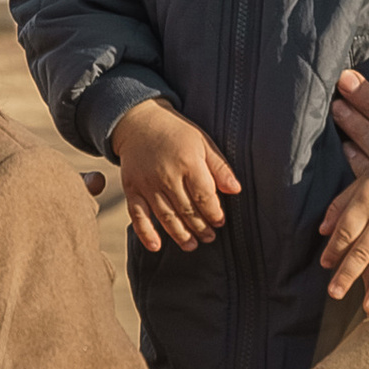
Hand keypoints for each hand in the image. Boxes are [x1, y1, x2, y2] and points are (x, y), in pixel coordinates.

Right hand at [111, 99, 241, 253]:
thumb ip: (220, 167)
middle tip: (209, 238)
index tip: (220, 222)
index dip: (214, 213)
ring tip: (191, 245)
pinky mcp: (131, 189)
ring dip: (180, 235)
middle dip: (200, 228)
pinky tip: (156, 246)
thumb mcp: (203, 142)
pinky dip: (146, 233)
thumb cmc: (177, 133)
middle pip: (186, 210)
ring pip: (166, 216)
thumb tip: (236, 190)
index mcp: (188, 162)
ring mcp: (147, 184)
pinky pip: (137, 215)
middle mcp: (167, 175)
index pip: (204, 196)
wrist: (139, 122)